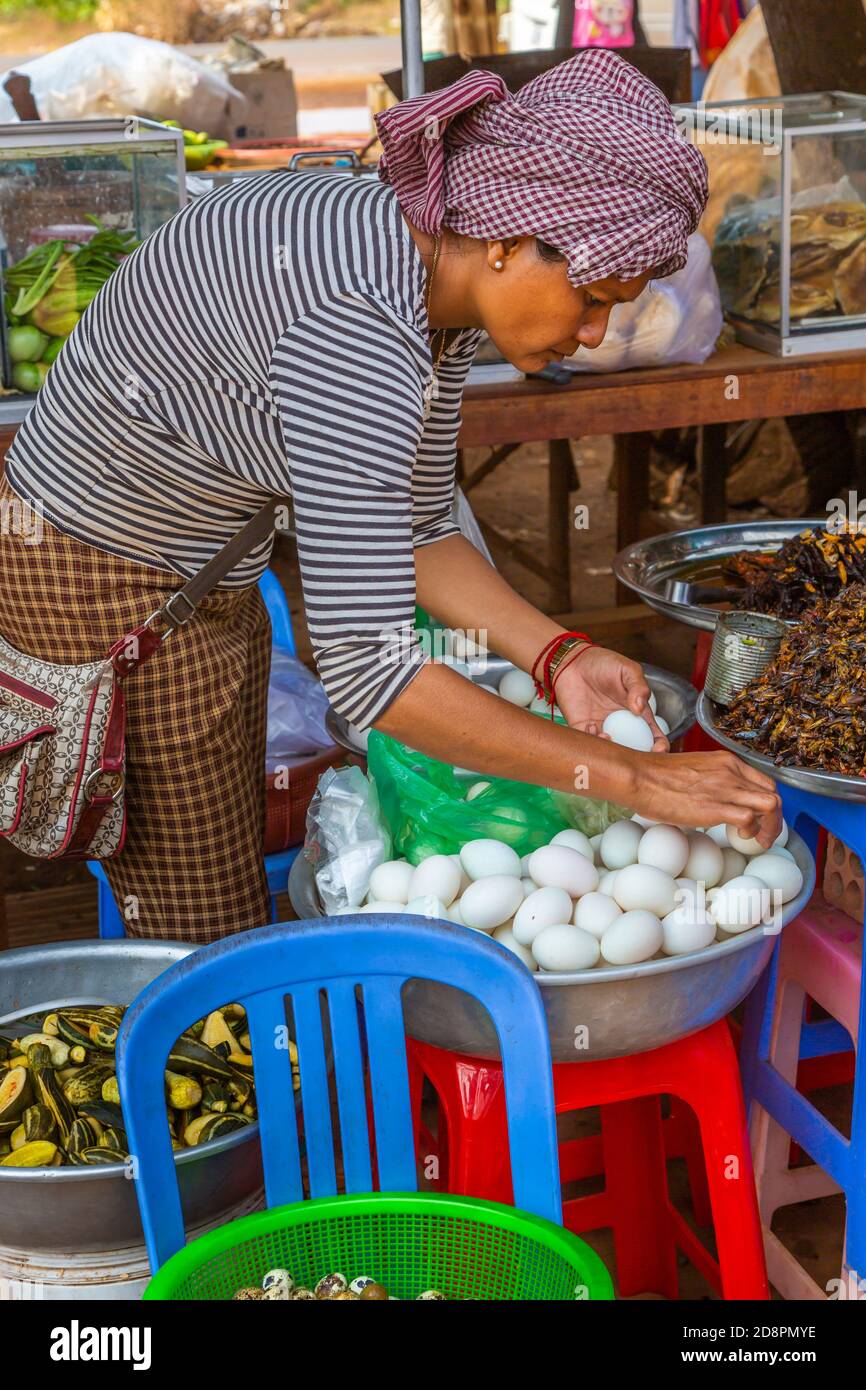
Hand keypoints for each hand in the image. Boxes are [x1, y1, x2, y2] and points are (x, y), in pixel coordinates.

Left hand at [554, 645, 668, 750]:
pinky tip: (592, 728)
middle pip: (633, 749)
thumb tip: (640, 709)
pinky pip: (587, 743)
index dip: (659, 746)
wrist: (574, 660)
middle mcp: (620, 725)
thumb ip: (639, 687)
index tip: (659, 750)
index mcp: (636, 713)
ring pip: (610, 750)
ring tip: (608, 736)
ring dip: (612, 750)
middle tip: (632, 753)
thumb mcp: (628, 670)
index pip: (652, 735)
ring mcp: (601, 728)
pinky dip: (592, 742)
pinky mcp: (581, 728)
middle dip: (636, 756)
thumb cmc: (603, 663)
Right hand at [626, 749, 782, 845]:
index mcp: (727, 762)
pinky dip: (751, 831)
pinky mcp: (716, 807)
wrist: (640, 777)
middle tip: (764, 835)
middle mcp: (732, 772)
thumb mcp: (694, 770)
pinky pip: (750, 819)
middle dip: (775, 819)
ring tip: (758, 840)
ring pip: (771, 806)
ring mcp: (726, 789)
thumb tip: (712, 799)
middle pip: (774, 795)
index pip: (764, 782)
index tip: (760, 818)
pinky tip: (739, 836)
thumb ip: (711, 780)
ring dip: (770, 828)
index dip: (767, 803)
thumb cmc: (656, 776)